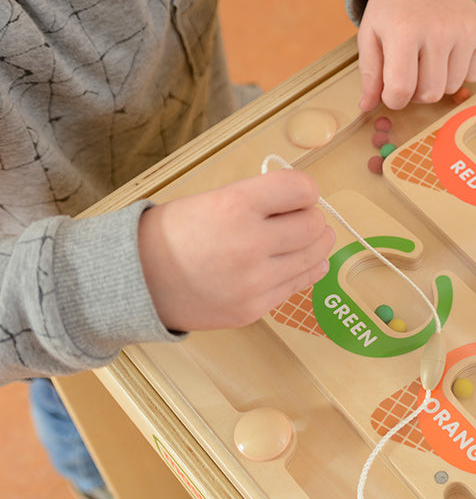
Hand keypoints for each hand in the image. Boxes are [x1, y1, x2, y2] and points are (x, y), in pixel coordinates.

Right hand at [138, 169, 335, 331]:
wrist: (136, 280)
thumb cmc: (174, 233)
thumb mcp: (214, 198)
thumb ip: (260, 199)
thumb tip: (303, 202)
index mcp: (236, 205)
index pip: (301, 189)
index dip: (305, 190)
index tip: (300, 194)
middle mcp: (249, 243)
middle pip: (314, 225)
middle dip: (312, 218)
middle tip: (302, 218)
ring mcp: (253, 281)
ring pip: (314, 257)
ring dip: (316, 244)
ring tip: (309, 239)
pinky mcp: (253, 309)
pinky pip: (298, 285)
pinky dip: (305, 270)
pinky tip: (303, 263)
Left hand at [357, 0, 475, 110]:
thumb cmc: (392, 9)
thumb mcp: (370, 36)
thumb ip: (369, 74)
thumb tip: (367, 106)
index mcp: (404, 31)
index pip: (401, 89)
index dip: (393, 99)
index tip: (390, 91)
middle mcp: (439, 30)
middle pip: (430, 94)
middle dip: (416, 93)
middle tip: (409, 72)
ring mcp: (465, 31)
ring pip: (453, 88)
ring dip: (438, 82)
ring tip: (428, 59)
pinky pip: (473, 75)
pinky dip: (460, 72)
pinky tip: (448, 52)